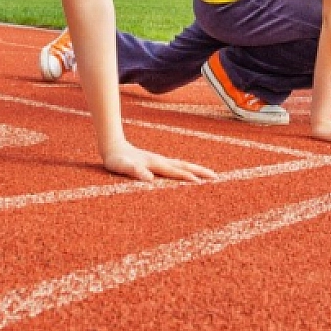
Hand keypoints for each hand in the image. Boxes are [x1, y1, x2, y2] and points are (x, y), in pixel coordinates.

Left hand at [102, 141, 217, 182]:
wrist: (113, 147)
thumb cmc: (116, 160)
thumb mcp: (122, 167)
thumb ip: (134, 171)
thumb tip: (149, 178)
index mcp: (155, 164)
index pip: (175, 171)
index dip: (187, 177)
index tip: (200, 183)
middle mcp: (161, 161)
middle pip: (185, 166)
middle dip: (200, 172)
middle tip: (216, 177)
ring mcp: (160, 161)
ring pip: (183, 165)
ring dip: (197, 170)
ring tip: (209, 175)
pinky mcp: (157, 163)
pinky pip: (177, 167)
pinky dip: (187, 170)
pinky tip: (190, 174)